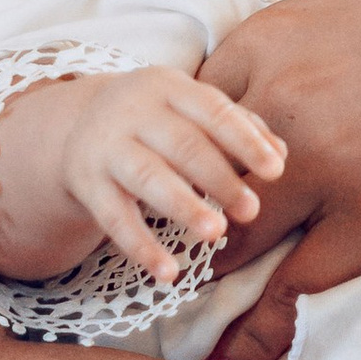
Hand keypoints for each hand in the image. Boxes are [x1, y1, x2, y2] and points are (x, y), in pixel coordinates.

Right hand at [0, 63, 284, 284]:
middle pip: (182, 144)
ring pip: (147, 178)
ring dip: (184, 206)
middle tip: (252, 210)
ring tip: (216, 234)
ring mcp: (106, 146)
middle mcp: (133, 111)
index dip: (245, 140)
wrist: (79, 124)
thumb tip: (281, 154)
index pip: (212, 110)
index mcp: (167, 85)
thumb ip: (238, 127)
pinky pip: (114, 219)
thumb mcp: (191, 111)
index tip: (276, 170)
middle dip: (219, 179)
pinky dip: (141, 248)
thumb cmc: (159, 119)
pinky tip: (169, 274)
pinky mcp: (86, 183)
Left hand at [170, 0, 360, 359]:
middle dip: (171, 218)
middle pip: (192, 181)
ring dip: (204, 280)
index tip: (160, 173)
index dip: (171, 145)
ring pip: (234, 245)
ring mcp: (333, 169)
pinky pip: (301, 291)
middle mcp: (287, 104)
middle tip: (150, 255)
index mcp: (274, 34)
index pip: (183, 107)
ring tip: (176, 310)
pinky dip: (264, 330)